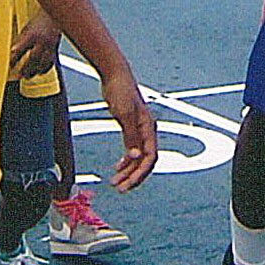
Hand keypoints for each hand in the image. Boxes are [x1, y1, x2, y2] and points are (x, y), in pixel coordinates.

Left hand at [9, 14, 60, 78]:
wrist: (55, 16)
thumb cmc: (38, 21)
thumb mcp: (27, 28)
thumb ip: (20, 40)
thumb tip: (12, 52)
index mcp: (32, 35)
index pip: (20, 50)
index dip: (14, 58)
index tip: (10, 65)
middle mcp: (42, 41)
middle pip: (32, 59)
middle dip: (25, 69)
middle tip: (19, 75)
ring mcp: (50, 46)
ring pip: (42, 63)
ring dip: (34, 71)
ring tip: (28, 76)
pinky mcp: (55, 49)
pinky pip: (50, 62)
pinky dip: (45, 68)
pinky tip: (40, 72)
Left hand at [100, 73, 156, 191]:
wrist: (114, 76)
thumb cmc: (121, 91)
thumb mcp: (124, 114)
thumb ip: (131, 136)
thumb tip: (135, 156)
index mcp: (148, 128)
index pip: (150, 157)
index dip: (140, 172)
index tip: (129, 184)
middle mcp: (146, 132)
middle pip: (144, 161)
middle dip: (133, 176)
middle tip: (120, 188)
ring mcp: (138, 131)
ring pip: (137, 158)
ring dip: (127, 171)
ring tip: (115, 182)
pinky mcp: (129, 129)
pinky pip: (131, 151)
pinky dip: (125, 161)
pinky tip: (117, 168)